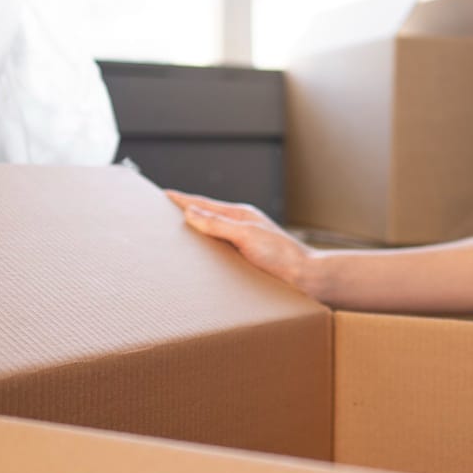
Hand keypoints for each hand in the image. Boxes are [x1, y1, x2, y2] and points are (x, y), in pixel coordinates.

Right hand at [167, 190, 312, 292]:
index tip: (165, 194)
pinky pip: (220, 249)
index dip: (183, 200)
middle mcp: (242, 227)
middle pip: (207, 217)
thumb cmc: (283, 255)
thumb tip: (191, 212)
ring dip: (197, 231)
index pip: (204, 205)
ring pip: (214, 233)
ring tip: (178, 232)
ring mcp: (245, 242)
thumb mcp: (246, 236)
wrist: (307, 277)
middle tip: (165, 211)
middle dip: (187, 213)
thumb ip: (218, 224)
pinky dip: (207, 248)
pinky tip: (202, 257)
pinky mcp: (248, 259)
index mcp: (241, 215)